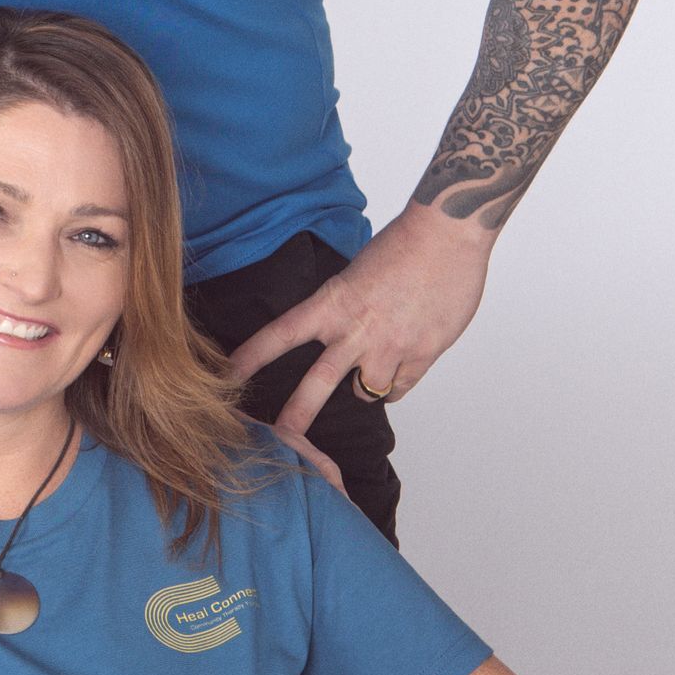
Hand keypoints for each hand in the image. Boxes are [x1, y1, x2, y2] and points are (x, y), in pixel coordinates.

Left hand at [225, 206, 494, 448]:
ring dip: (364, 388)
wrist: (448, 235)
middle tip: (279, 439)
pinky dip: (396, 383)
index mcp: (333, 304)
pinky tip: (399, 364)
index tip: (226, 376)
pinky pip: (399, 389)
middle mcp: (356, 331)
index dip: (251, 358)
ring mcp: (390, 348)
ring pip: (366, 394)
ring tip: (369, 369)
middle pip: (317, 385)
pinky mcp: (422, 356)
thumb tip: (340, 336)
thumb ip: (343, 312)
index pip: (280, 335)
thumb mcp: (355, 274)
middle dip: (295, 417)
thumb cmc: (402, 245)